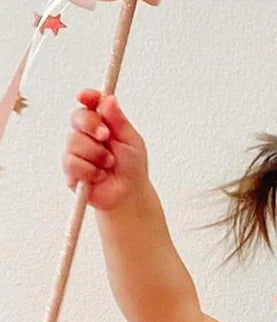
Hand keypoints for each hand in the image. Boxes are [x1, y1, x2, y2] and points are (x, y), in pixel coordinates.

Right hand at [63, 89, 149, 210]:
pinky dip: (89, 170)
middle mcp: (87, 135)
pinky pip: (72, 163)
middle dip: (91, 125)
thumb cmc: (131, 169)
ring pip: (74, 141)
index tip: (87, 97)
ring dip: (96, 154)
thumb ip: (119, 120)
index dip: (87, 98)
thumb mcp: (131, 141)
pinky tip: (100, 175)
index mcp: (102, 124)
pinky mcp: (71, 170)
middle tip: (106, 137)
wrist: (129, 196)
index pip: (90, 104)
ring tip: (108, 164)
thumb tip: (109, 99)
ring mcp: (77, 152)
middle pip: (77, 117)